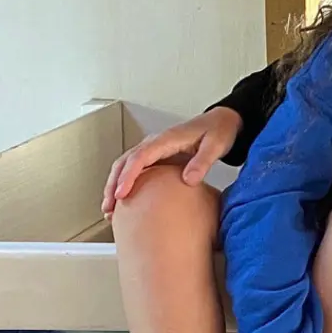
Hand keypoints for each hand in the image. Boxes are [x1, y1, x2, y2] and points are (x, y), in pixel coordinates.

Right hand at [102, 106, 241, 215]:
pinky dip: (125, 183)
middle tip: (109, 208)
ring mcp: (154, 149)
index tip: (121, 194)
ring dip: (115, 186)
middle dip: (113, 184)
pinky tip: (124, 200)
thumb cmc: (219, 131)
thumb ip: (203, 162)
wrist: (222, 123)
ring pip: (126, 166)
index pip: (140, 157)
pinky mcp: (157, 157)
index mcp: (167, 139)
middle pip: (125, 162)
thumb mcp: (216, 146)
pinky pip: (136, 169)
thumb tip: (189, 180)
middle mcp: (156, 142)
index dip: (128, 176)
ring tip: (110, 210)